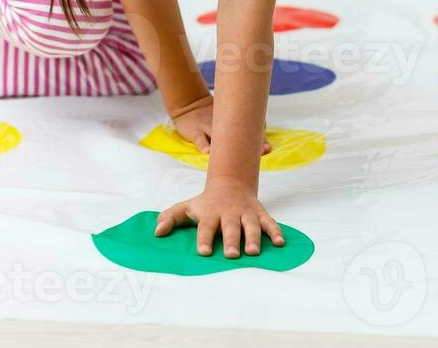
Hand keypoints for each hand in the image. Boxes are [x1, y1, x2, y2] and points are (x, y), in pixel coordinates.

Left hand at [155, 177, 284, 257]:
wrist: (230, 183)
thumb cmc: (206, 202)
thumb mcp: (187, 207)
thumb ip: (171, 217)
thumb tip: (156, 232)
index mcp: (211, 214)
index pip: (206, 227)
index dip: (204, 239)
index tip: (202, 252)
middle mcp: (229, 214)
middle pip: (230, 228)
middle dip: (231, 240)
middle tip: (231, 254)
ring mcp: (246, 214)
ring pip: (251, 226)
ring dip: (253, 238)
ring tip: (253, 252)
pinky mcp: (260, 214)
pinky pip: (269, 223)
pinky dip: (275, 231)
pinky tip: (280, 243)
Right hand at [172, 101, 271, 156]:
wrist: (189, 106)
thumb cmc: (213, 119)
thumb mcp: (227, 120)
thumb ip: (244, 131)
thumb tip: (266, 149)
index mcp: (232, 120)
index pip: (248, 128)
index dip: (260, 138)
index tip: (267, 148)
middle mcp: (223, 122)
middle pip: (239, 134)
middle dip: (252, 142)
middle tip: (263, 151)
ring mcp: (209, 126)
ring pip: (221, 137)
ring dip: (230, 146)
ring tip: (239, 155)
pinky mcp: (196, 130)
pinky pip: (200, 139)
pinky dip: (204, 145)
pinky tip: (208, 152)